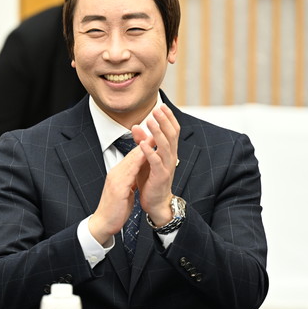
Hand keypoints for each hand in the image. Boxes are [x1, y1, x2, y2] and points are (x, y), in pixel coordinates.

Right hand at [88, 143, 146, 245]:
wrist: (103, 224)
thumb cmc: (114, 210)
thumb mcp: (124, 192)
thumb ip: (129, 181)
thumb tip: (136, 176)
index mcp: (118, 175)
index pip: (133, 157)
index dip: (144, 147)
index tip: (155, 138)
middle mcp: (116, 173)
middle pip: (132, 155)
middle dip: (145, 143)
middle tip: (157, 131)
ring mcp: (115, 179)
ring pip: (131, 160)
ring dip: (143, 148)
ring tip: (154, 138)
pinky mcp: (118, 187)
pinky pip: (130, 172)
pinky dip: (138, 162)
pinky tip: (146, 157)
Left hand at [132, 104, 179, 225]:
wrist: (156, 203)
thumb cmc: (151, 180)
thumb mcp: (145, 157)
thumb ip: (142, 142)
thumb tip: (135, 126)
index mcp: (169, 151)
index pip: (173, 131)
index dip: (168, 118)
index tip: (162, 106)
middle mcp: (171, 157)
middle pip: (171, 135)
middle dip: (164, 121)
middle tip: (156, 109)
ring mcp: (167, 167)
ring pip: (165, 146)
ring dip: (158, 132)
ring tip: (150, 120)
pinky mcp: (160, 176)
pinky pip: (156, 162)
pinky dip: (150, 151)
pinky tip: (143, 143)